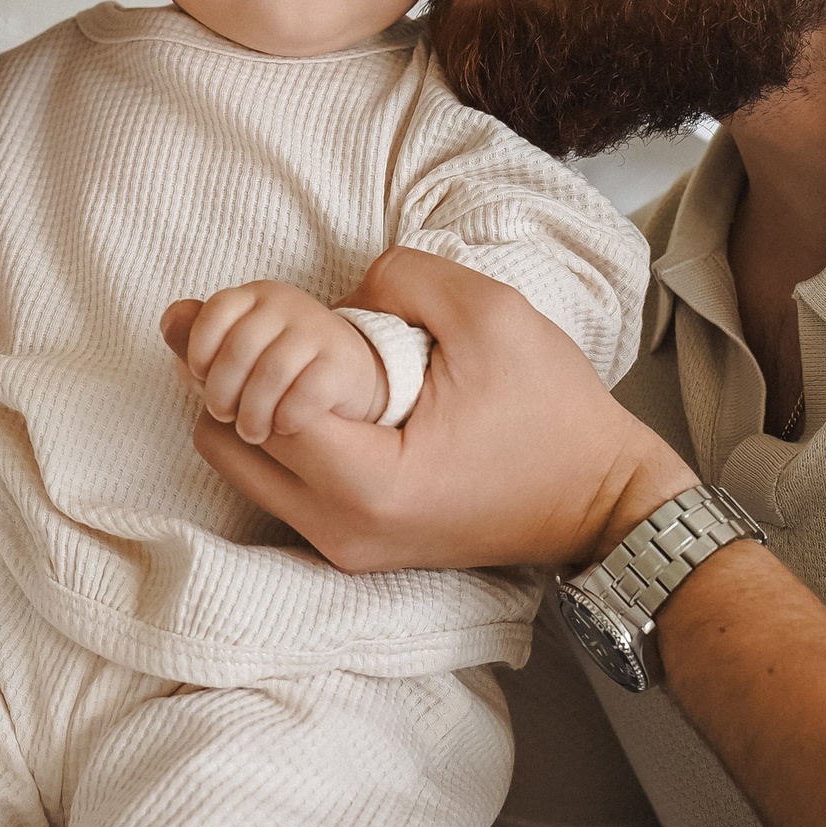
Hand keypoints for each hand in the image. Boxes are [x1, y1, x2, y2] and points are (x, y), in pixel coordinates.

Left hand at [162, 281, 387, 444]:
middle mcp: (287, 304)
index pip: (215, 312)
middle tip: (224, 416)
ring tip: (252, 431)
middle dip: (223, 392)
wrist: (347, 372)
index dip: (199, 350)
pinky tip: (284, 426)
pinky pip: (306, 393)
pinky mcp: (342, 361)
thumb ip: (198, 339)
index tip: (200, 378)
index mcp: (254, 297)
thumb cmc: (277, 363)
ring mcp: (317, 330)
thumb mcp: (237, 346)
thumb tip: (169, 322)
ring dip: (254, 413)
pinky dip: (287, 417)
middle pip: (239, 348)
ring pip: (271, 373)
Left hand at [169, 248, 694, 573]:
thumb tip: (334, 293)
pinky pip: (276, 487)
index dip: (246, 341)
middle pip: (224, 441)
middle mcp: (343, 529)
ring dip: (242, 407)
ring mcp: (346, 548)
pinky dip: (272, 436)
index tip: (253, 301)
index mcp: (370, 481)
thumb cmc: (553, 411)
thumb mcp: (487, 312)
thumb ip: (397, 278)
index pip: (256, 403)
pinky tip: (303, 390)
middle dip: (224, 375)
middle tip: (247, 321)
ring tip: (276, 352)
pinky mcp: (355, 548)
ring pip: (240, 469)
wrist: (602, 501)